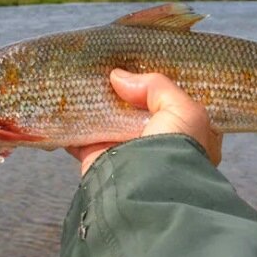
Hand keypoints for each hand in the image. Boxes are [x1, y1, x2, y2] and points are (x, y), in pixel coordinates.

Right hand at [66, 69, 221, 174]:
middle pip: (138, 111)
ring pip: (109, 122)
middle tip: (108, 65)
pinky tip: (66, 103)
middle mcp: (160, 144)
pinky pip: (82, 138)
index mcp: (190, 135)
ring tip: (85, 76)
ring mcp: (128, 153)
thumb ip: (156, 87)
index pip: (175, 104)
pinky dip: (73, 124)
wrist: (147, 193)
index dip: (160, 86)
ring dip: (97, 105)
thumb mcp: (183, 110)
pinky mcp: (99, 161)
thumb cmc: (177, 150)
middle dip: (124, 93)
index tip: (143, 63)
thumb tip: (119, 77)